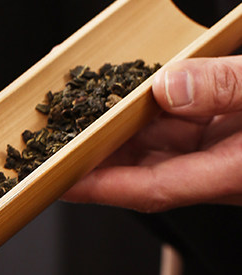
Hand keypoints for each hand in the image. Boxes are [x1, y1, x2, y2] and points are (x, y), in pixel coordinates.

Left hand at [64, 57, 241, 210]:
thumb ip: (226, 87)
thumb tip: (167, 86)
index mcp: (232, 171)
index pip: (153, 187)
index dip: (101, 185)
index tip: (61, 179)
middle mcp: (220, 166)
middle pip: (142, 166)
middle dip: (94, 151)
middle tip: (51, 135)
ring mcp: (220, 148)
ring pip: (154, 142)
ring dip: (115, 124)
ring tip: (74, 105)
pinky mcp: (223, 130)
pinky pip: (174, 121)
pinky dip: (145, 104)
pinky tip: (122, 86)